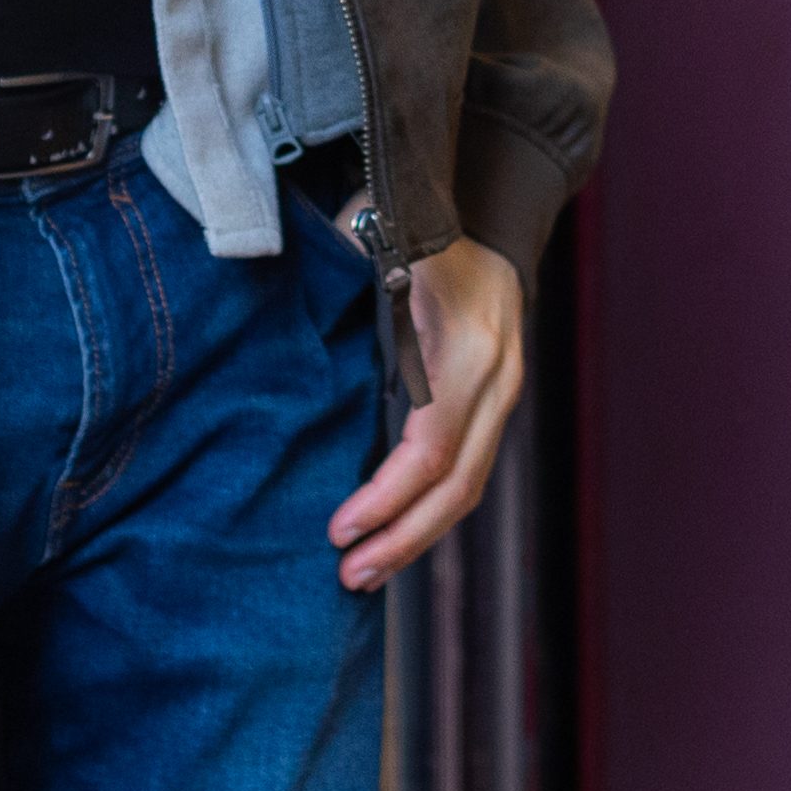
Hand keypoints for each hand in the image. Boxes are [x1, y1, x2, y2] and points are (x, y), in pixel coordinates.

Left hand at [327, 238, 528, 590]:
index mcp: (467, 350)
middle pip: (458, 484)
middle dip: (403, 538)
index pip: (430, 449)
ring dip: (419, 536)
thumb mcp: (381, 252)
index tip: (338, 530)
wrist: (490, 215)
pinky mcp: (497, 403)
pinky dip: (433, 510)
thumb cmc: (419, 229)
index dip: (385, 497)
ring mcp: (504, 393)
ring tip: (369, 570)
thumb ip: (344, 295)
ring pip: (470, 486)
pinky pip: (470, 469)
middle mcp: (497, 380)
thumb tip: (286, 343)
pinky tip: (397, 533)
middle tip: (350, 575)